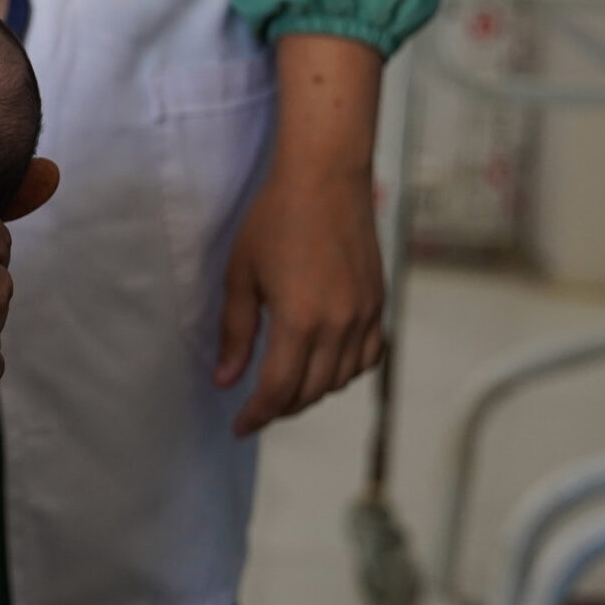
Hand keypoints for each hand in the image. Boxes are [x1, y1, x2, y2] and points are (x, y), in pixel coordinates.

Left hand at [215, 34, 386, 436]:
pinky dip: (346, 370)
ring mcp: (364, 315)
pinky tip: (325, 366)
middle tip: (256, 409)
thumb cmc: (275, 218)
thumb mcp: (241, 274)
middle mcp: (339, 325)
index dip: (257, 414)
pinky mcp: (378, 302)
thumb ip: (236, 332)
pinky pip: (368, 356)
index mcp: (301, 320)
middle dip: (281, 407)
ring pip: (341, 378)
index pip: (280, 390)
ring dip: (313, 391)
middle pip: (312, 391)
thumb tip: (227, 380)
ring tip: (285, 387)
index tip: (240, 426)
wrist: (325, 178)